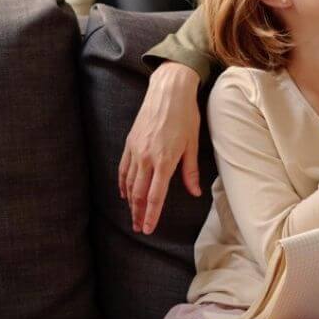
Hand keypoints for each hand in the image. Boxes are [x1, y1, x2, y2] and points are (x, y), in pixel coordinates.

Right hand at [118, 63, 201, 234]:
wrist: (168, 90)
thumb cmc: (185, 115)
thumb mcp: (193, 143)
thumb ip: (190, 170)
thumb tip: (195, 192)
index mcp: (165, 160)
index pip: (155, 196)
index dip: (151, 215)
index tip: (149, 229)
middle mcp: (147, 158)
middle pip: (139, 194)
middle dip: (138, 214)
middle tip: (139, 228)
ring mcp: (136, 150)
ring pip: (129, 183)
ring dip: (130, 202)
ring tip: (132, 215)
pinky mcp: (130, 142)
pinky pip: (123, 168)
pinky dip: (123, 183)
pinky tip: (125, 192)